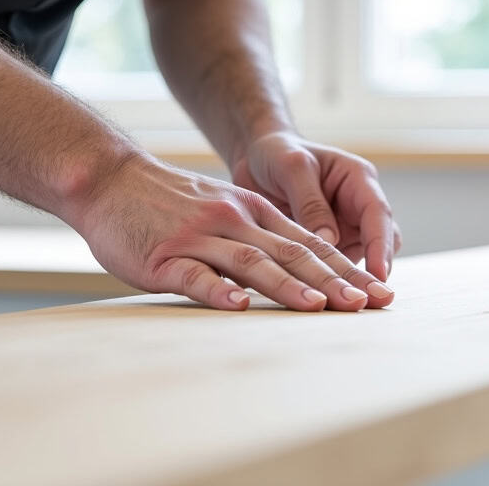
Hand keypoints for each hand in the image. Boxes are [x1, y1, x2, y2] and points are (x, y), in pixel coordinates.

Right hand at [70, 153, 394, 310]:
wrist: (110, 180)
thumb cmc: (169, 204)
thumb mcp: (224, 208)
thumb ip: (259, 234)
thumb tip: (300, 266)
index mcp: (254, 212)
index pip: (311, 244)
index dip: (347, 269)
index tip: (378, 293)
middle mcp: (235, 220)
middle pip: (293, 253)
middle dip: (335, 280)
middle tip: (368, 304)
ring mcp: (201, 236)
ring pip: (252, 261)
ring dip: (288, 286)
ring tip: (318, 306)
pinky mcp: (166, 254)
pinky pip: (195, 274)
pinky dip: (219, 290)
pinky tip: (239, 305)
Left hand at [230, 132, 400, 286]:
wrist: (257, 157)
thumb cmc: (278, 152)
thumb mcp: (292, 167)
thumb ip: (310, 201)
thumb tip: (329, 242)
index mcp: (358, 179)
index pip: (378, 215)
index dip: (380, 246)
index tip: (377, 274)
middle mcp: (358, 205)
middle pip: (380, 241)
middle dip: (376, 270)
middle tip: (366, 299)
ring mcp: (345, 226)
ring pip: (360, 258)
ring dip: (352, 280)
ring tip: (342, 302)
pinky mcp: (329, 243)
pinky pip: (334, 265)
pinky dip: (329, 280)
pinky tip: (318, 297)